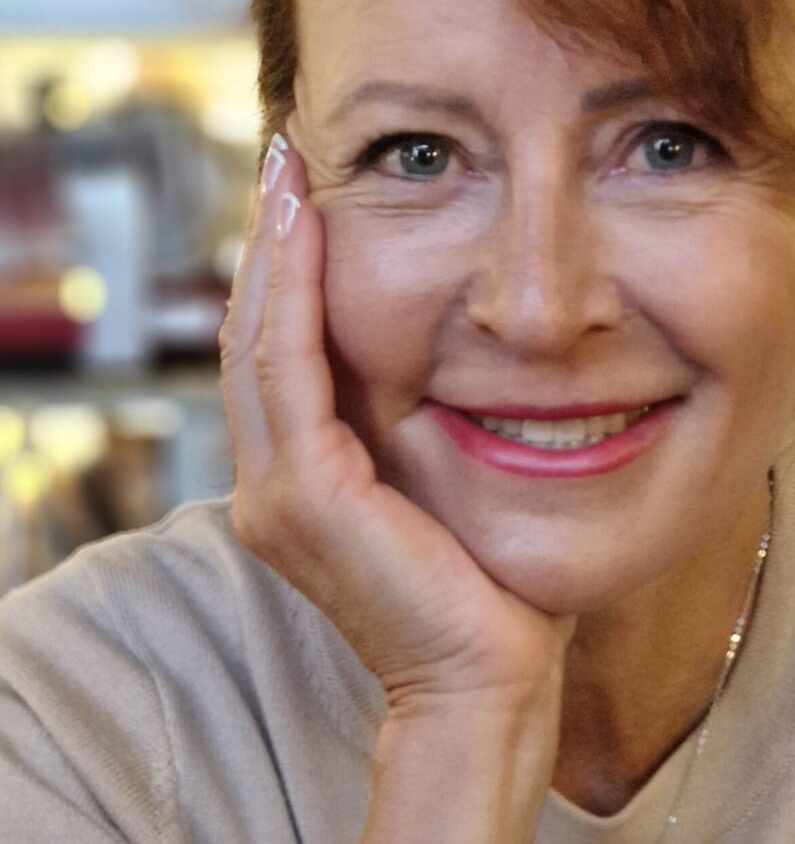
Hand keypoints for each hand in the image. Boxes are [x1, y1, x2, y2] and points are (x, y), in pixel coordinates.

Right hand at [220, 134, 571, 716]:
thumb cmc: (491, 594)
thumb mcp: (452, 487)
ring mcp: (277, 493)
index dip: (285, 268)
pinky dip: (294, 292)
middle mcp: (270, 486)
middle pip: (253, 332)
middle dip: (270, 239)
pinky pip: (288, 366)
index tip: (308, 191)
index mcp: (300, 483)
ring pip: (258, 338)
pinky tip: (309, 229)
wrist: (486, 688)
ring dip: (273, 248)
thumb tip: (472, 352)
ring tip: (290, 170)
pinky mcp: (306, 495)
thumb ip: (430, 427)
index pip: (278, 352)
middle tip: (287, 155)